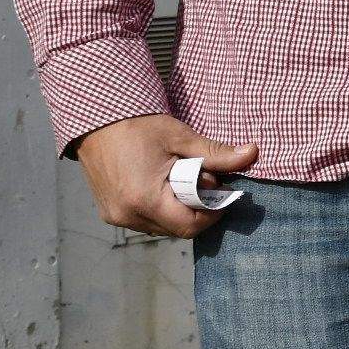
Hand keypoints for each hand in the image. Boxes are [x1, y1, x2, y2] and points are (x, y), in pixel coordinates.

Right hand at [75, 111, 257, 238]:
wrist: (95, 119)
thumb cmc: (139, 125)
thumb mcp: (181, 137)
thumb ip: (217, 154)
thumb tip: (253, 154)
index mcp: (145, 199)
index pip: (190, 225)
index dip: (213, 212)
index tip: (222, 192)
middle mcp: (128, 215)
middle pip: (177, 228)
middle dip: (196, 209)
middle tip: (201, 179)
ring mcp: (116, 217)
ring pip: (161, 227)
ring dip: (177, 210)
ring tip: (179, 179)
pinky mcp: (109, 214)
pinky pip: (144, 221)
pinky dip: (160, 209)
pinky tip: (162, 185)